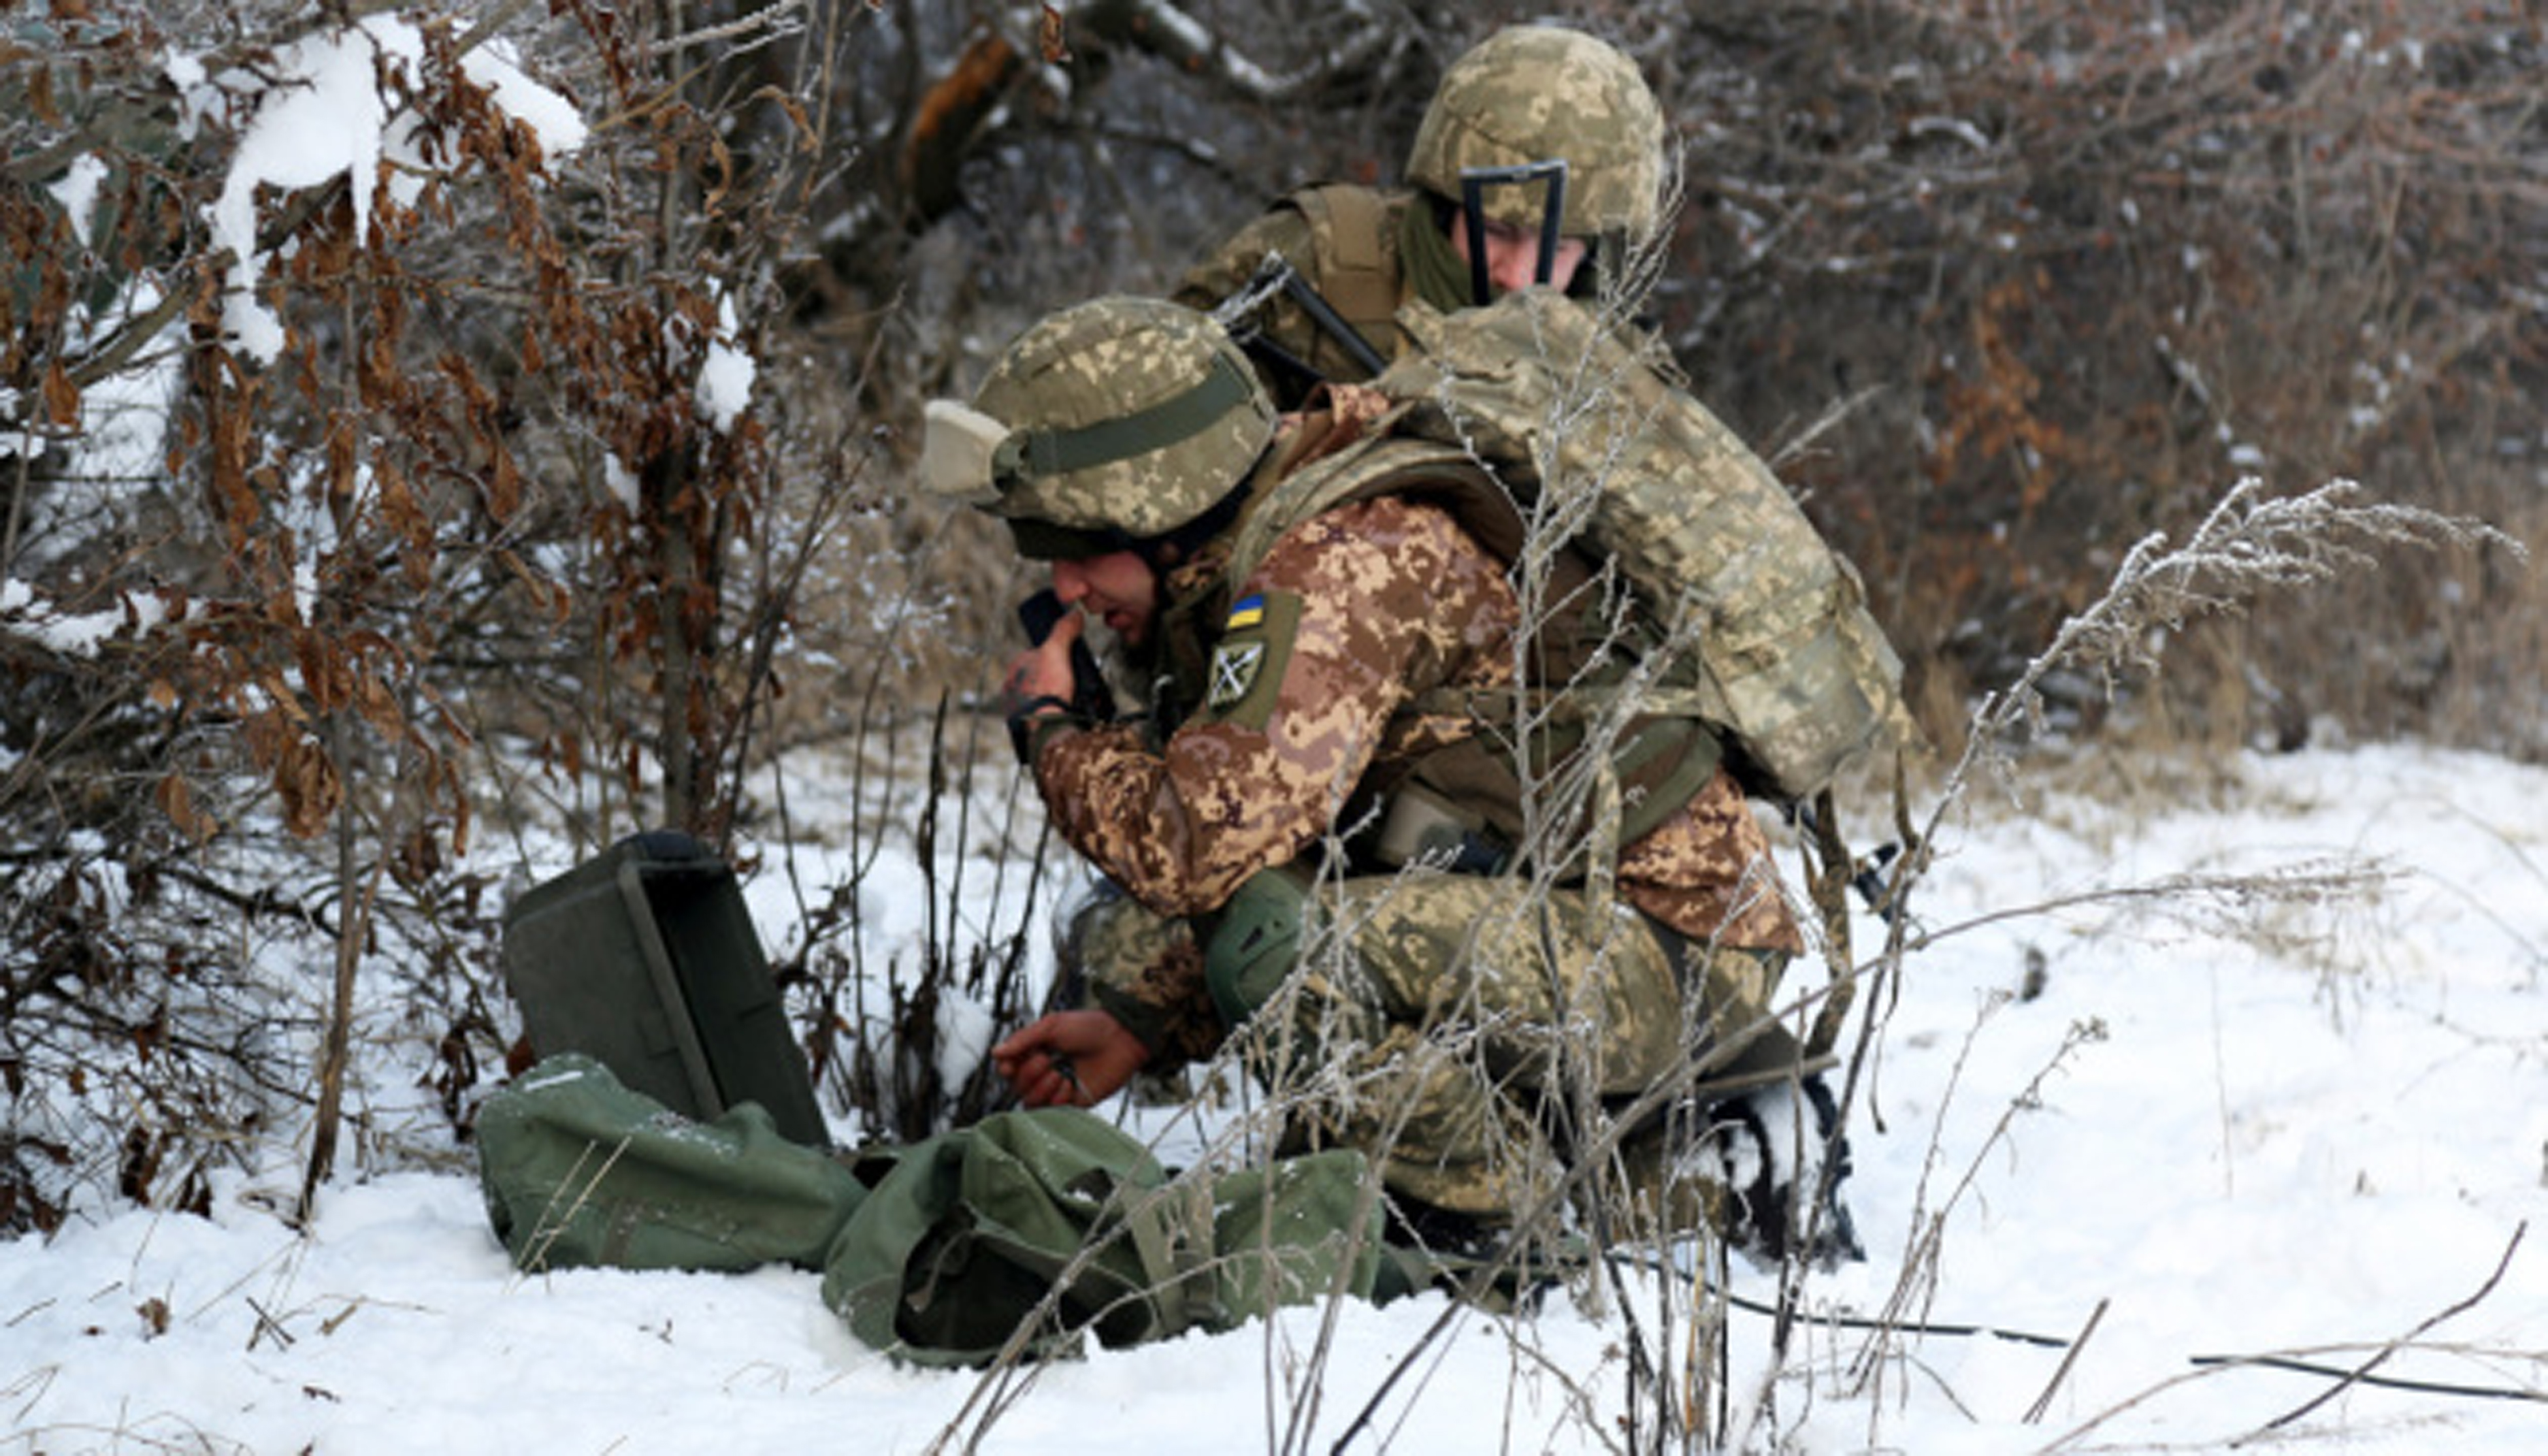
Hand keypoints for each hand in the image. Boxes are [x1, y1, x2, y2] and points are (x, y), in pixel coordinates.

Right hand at [991, 1008, 1150, 1107]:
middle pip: (1016, 1086)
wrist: (1120, 1040)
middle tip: (1048, 1059)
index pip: (1006, 1068)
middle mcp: (1041, 1072)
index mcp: (1033, 1052)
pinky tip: (1072, 1084)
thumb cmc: (1088, 1027)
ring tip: (1061, 1073)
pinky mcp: (1071, 1103)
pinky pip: (1051, 1110)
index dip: (1006, 1069)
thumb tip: (995, 1053)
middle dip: (1029, 1074)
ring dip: (1043, 1087)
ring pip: (1030, 1101)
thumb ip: (1023, 1040)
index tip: (1011, 1065)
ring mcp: (1055, 1089)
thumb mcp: (1052, 1026)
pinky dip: (1059, 1097)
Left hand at [998, 608, 1083, 718]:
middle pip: (1041, 677)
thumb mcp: (1056, 651)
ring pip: (1044, 697)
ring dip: (1060, 696)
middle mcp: (1012, 690)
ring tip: (1077, 697)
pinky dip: (1058, 713)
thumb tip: (1074, 614)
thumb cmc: (1047, 688)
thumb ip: (1063, 631)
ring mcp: (1020, 710)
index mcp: (1014, 670)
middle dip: (1059, 678)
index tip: (1070, 659)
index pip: (1034, 655)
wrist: (1046, 727)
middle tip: (1076, 681)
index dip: (1055, 655)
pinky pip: (1047, 715)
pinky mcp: (1029, 727)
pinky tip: (1071, 712)